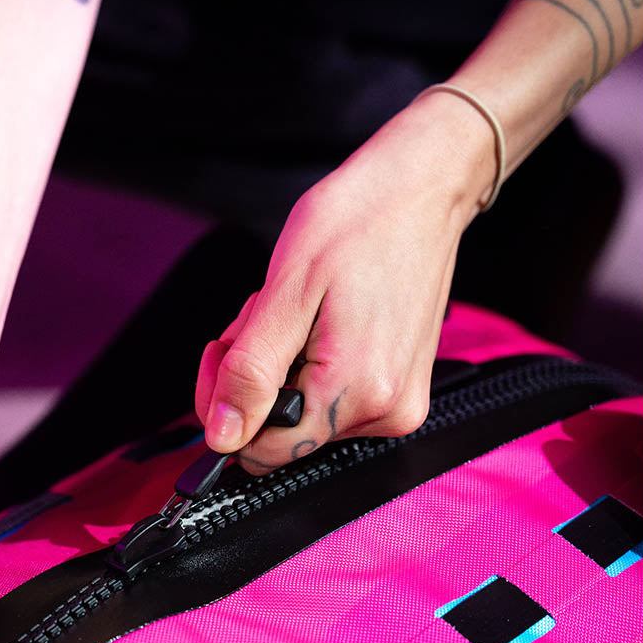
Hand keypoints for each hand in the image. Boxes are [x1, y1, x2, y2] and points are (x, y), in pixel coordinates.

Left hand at [195, 95, 492, 470]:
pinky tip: (318, 326)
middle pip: (283, 437)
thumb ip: (249, 373)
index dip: (228, 408)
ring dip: (282, 372)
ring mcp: (399, 405)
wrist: (420, 190)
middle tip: (261, 320)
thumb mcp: (284, 292)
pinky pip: (333, 404)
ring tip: (296, 314)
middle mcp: (386, 411)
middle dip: (255, 384)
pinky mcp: (402, 393)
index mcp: (357, 391)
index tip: (226, 352)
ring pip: (304, 419)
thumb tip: (222, 436)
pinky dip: (310, 370)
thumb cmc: (357, 222)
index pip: (264, 452)